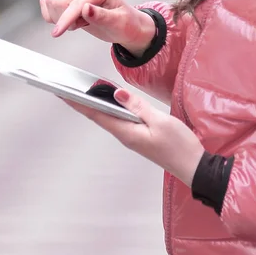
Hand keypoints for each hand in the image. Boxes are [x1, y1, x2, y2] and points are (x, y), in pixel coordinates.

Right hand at [39, 0, 155, 55]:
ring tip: (80, 23)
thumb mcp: (118, 24)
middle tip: (82, 26)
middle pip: (58, 0)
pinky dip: (56, 16)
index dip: (65, 19)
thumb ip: (101, 16)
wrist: (127, 26)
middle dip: (65, 19)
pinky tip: (73, 21)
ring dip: (60, 18)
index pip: (76, 3)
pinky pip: (49, 3)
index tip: (56, 34)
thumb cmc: (125, 25)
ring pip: (51, 1)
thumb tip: (86, 8)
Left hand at [60, 88, 204, 186]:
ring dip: (95, 104)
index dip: (77, 102)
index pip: (96, 114)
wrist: (194, 166)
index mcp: (126, 132)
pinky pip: (120, 121)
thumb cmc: (179, 145)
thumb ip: (138, 106)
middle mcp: (125, 136)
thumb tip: (117, 93)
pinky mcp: (140, 137)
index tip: (61, 92)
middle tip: (65, 88)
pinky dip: (111, 109)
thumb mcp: (160, 121)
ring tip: (82, 90)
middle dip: (81, 102)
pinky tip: (110, 102)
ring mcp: (132, 137)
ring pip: (109, 118)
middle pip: (98, 116)